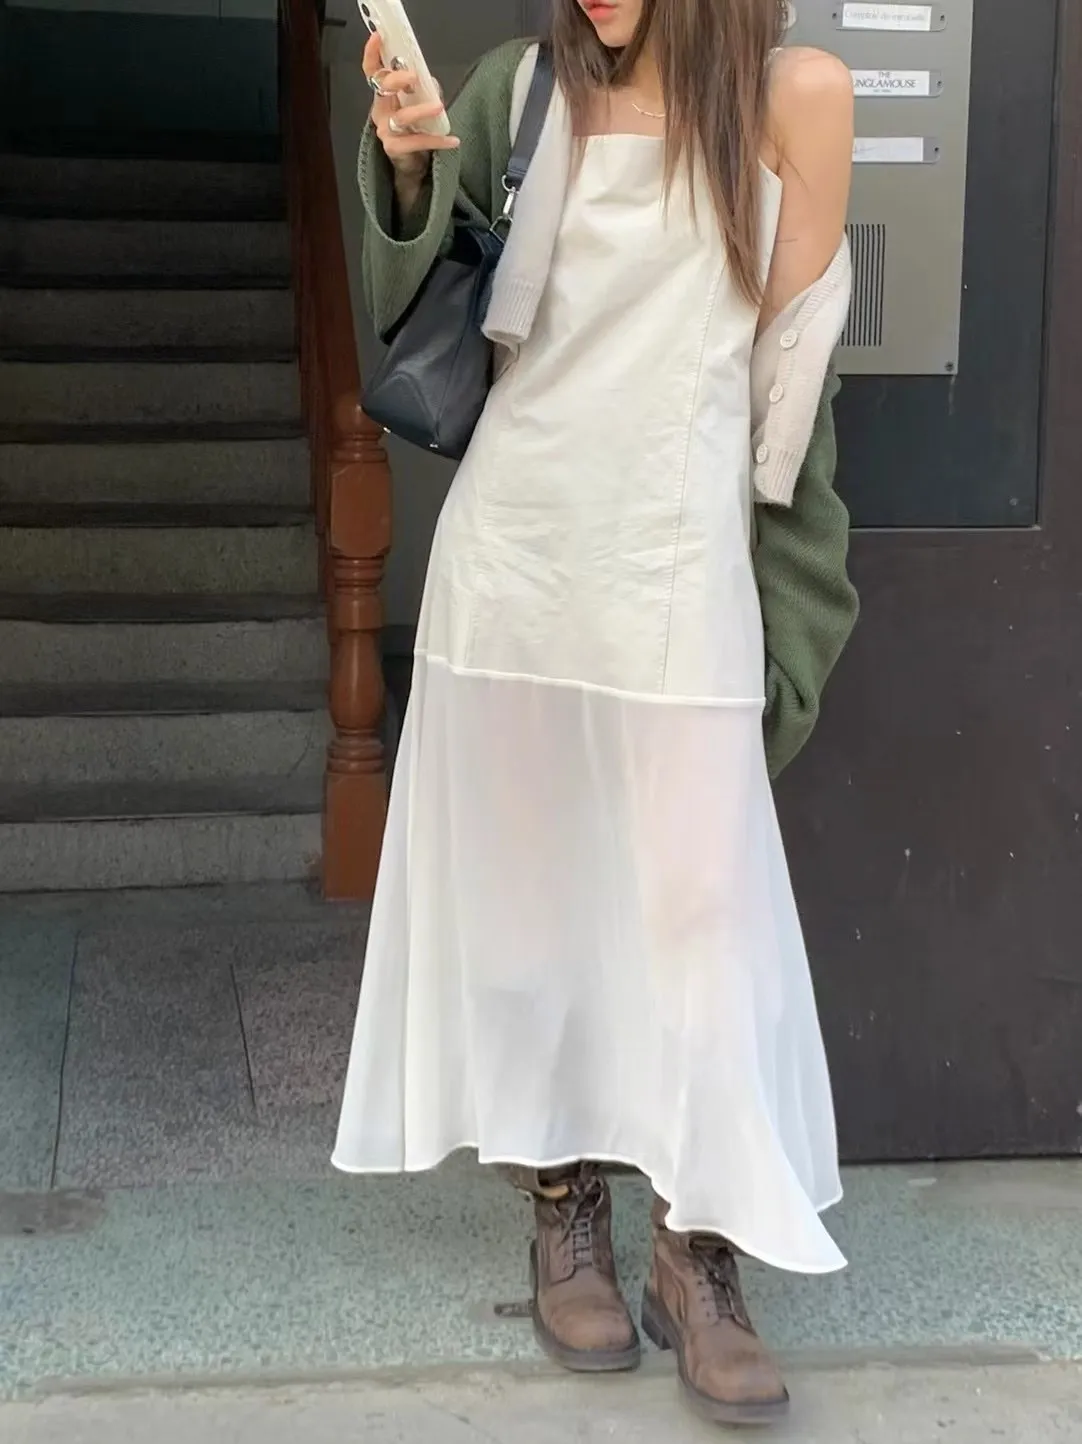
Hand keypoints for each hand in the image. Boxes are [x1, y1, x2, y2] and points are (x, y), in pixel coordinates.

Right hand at [362, 32, 458, 179]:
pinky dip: (436, 140)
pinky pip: (416, 142)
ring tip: (439, 106)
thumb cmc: (414, 129)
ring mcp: (385, 130)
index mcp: (384, 95)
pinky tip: (452, 140)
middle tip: (413, 78)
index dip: (372, 54)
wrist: (412, 164)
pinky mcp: (394, 148)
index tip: (378, 37)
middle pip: (382, 89)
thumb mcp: (419, 103)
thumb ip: (424, 89)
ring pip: (401, 117)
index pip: (373, 71)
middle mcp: (380, 110)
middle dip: (396, 80)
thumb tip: (429, 79)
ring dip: (421, 110)